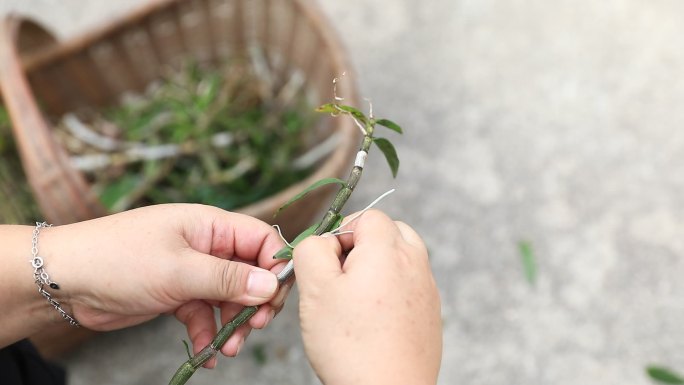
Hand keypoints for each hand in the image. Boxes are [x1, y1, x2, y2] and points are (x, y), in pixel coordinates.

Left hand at [41, 204, 286, 366]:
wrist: (65, 281)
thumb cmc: (119, 260)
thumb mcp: (180, 270)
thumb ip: (228, 278)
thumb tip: (271, 284)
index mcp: (211, 225)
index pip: (261, 239)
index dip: (275, 266)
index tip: (276, 297)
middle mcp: (206, 245)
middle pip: (250, 272)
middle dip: (256, 301)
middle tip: (255, 325)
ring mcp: (192, 270)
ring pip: (230, 297)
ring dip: (233, 324)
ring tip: (227, 349)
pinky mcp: (177, 294)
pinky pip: (205, 314)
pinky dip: (208, 332)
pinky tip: (205, 353)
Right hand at [293, 210, 441, 384]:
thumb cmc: (350, 345)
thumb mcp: (315, 288)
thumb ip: (312, 250)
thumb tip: (321, 242)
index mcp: (388, 250)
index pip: (366, 216)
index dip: (341, 233)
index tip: (327, 263)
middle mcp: (415, 263)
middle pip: (390, 232)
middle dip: (362, 246)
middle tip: (341, 277)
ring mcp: (427, 289)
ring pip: (401, 258)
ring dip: (377, 268)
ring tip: (355, 299)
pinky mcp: (430, 314)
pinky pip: (409, 286)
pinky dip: (390, 291)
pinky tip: (373, 320)